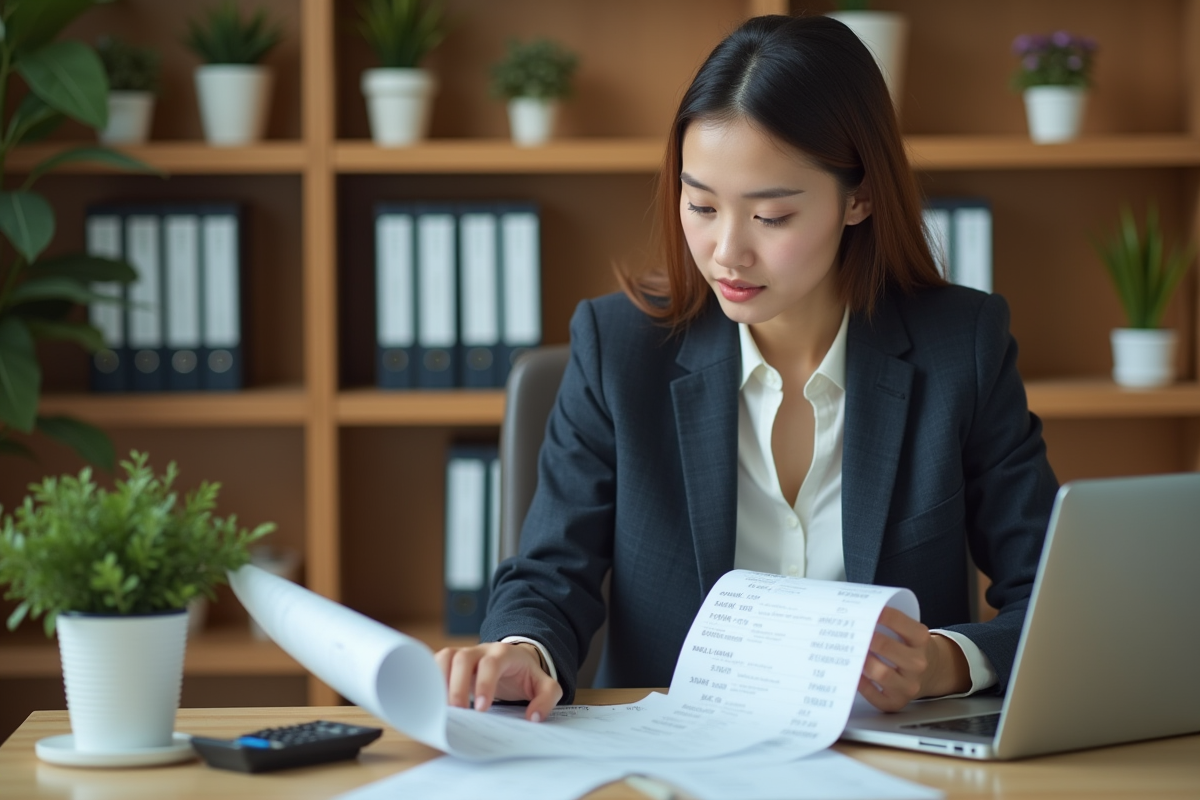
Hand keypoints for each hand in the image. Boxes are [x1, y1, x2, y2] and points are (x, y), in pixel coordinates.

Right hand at [434, 642, 561, 721]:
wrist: (516, 660)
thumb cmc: (525, 675)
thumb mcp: (544, 685)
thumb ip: (546, 698)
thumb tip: (533, 716)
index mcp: (504, 654)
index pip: (491, 664)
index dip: (484, 684)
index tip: (482, 709)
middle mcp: (482, 650)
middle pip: (462, 658)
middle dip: (457, 686)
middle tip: (458, 712)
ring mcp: (465, 654)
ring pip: (446, 656)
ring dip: (440, 680)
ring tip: (442, 706)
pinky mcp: (453, 662)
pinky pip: (437, 662)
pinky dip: (432, 678)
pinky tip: (435, 699)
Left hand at [857, 607, 970, 711]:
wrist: (932, 672)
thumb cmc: (912, 647)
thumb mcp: (910, 631)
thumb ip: (891, 622)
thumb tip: (856, 613)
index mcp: (920, 639)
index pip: (899, 621)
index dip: (878, 614)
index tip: (862, 609)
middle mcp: (917, 662)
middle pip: (886, 647)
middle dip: (865, 638)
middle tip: (849, 631)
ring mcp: (908, 684)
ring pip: (881, 673)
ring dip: (862, 661)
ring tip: (848, 652)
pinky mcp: (897, 701)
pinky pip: (876, 696)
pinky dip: (861, 685)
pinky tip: (852, 674)